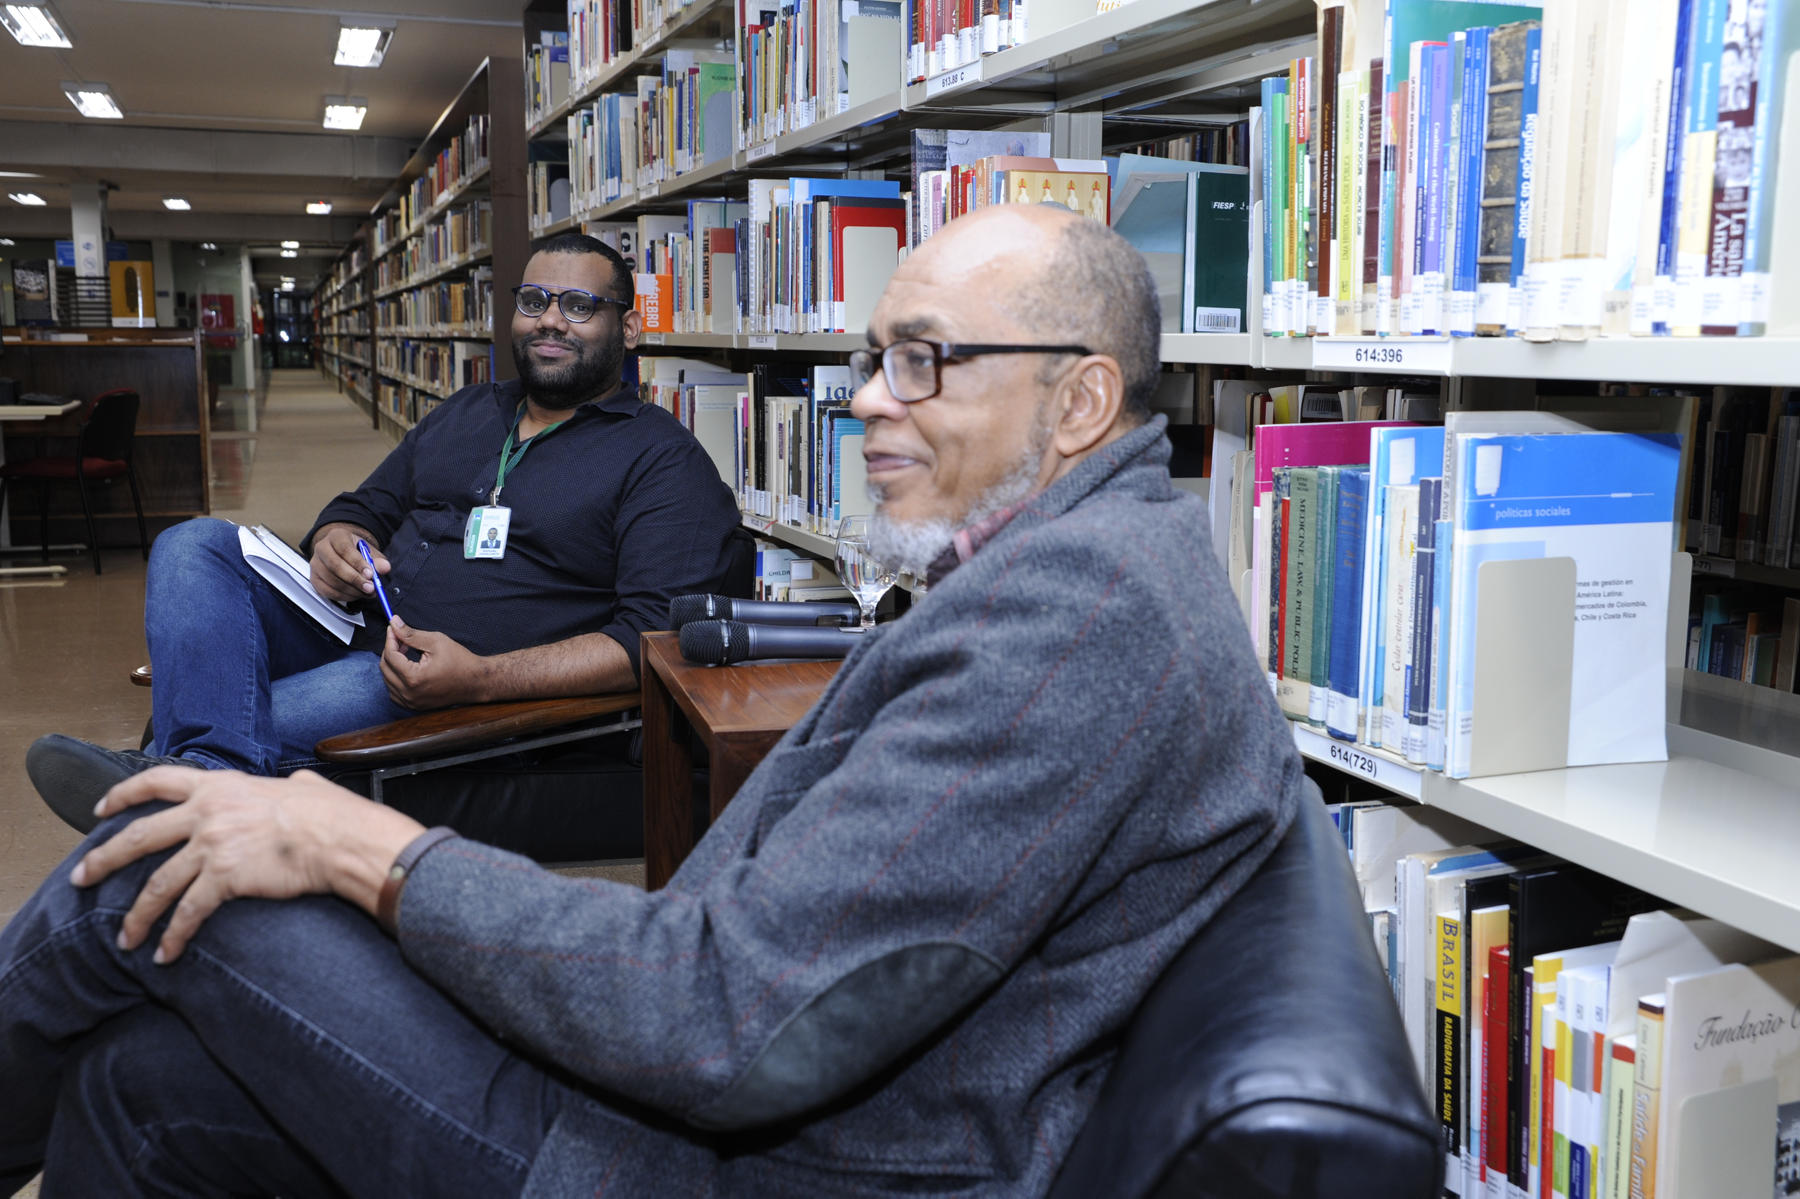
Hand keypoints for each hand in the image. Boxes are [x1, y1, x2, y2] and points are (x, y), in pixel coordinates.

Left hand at [69, 766, 424, 963]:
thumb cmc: (329, 813)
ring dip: (137, 915)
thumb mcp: (301, 787)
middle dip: (103, 860)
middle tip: (81, 877)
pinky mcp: (223, 879)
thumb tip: (299, 786)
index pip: (156, 782)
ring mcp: (211, 846)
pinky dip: (174, 937)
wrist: (339, 837)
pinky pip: (188, 913)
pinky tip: (166, 954)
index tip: (101, 809)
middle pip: (138, 837)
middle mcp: (206, 813)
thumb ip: (287, 787)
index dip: (123, 795)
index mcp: (220, 787)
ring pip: (157, 885)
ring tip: (124, 937)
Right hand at [310, 522, 385, 604]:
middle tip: (370, 587)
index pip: (344, 549)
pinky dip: (343, 596)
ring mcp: (315, 564)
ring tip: (367, 592)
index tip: (370, 574)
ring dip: (351, 590)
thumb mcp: (369, 551)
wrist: (343, 553)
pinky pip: (327, 591)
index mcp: (336, 536)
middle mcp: (322, 548)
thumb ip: (378, 560)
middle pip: (335, 566)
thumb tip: (384, 568)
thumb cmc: (356, 551)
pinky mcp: (314, 579)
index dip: (358, 563)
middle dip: (355, 579)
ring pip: (331, 580)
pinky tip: (356, 595)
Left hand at [381, 616, 490, 708]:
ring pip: (387, 681)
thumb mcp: (436, 642)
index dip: (390, 639)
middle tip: (401, 639)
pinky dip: (395, 679)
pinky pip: (394, 692)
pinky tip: (406, 669)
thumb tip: (394, 623)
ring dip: (392, 665)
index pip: (390, 656)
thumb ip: (411, 634)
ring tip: (406, 653)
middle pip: (385, 668)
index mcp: (414, 678)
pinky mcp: (414, 706)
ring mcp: (411, 702)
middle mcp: (409, 693)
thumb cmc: (460, 661)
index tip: (393, 629)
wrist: (476, 682)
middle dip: (390, 650)